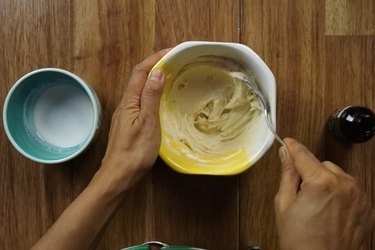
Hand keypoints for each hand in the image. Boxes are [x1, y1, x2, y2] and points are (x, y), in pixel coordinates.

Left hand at [100, 49, 167, 188]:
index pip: (140, 71)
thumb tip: (157, 72)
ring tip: (172, 76)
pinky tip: (162, 99)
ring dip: (154, 79)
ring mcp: (127, 114)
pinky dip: (153, 93)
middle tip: (175, 62)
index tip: (172, 51)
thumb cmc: (135, 151)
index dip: (155, 58)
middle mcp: (126, 104)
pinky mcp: (130, 124)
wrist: (119, 175)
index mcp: (129, 101)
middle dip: (155, 65)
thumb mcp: (147, 122)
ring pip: (140, 89)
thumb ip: (151, 97)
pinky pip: (142, 101)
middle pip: (139, 78)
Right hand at [275, 138, 374, 249]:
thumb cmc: (301, 241)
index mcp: (321, 182)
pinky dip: (339, 192)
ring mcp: (359, 196)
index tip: (288, 143)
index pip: (304, 155)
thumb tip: (286, 155)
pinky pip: (350, 188)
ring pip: (337, 175)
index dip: (293, 147)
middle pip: (322, 164)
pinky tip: (329, 210)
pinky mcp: (366, 207)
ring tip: (316, 204)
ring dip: (326, 181)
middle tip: (300, 192)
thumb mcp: (284, 204)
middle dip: (310, 172)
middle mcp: (345, 185)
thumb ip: (287, 174)